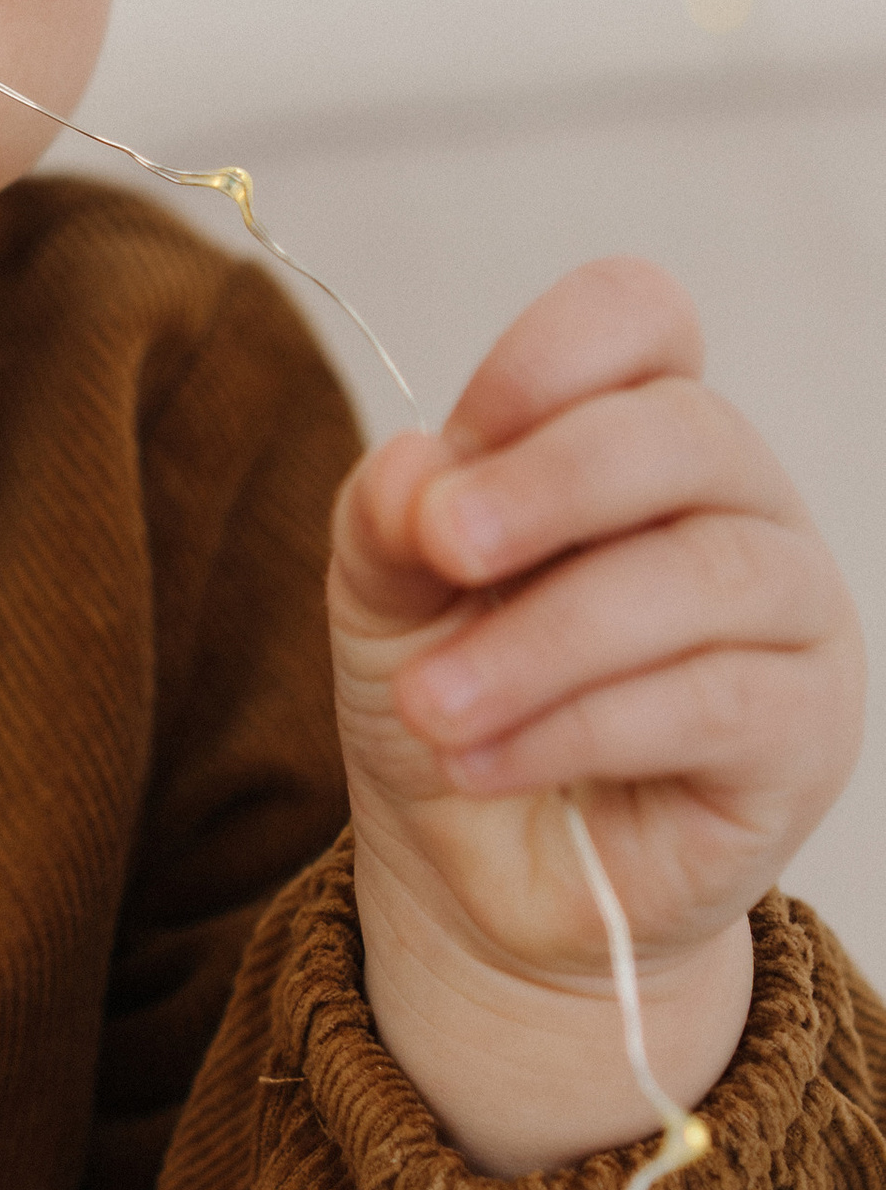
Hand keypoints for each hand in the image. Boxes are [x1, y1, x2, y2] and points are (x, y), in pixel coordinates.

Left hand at [329, 259, 864, 1173]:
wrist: (480, 869)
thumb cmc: (452, 689)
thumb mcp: (385, 597)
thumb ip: (389, 523)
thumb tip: (411, 466)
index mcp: (634, 428)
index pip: (642, 320)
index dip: (553, 357)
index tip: (453, 442)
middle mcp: (735, 500)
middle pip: (687, 433)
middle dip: (551, 482)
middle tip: (442, 547)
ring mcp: (789, 613)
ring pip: (702, 578)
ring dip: (543, 641)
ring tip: (430, 706)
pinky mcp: (804, 732)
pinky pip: (715, 702)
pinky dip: (577, 728)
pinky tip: (481, 760)